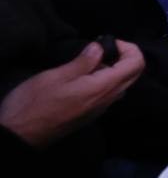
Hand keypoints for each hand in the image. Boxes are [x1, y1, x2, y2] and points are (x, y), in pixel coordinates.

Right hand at [0, 39, 143, 147]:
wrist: (21, 135)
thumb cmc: (36, 103)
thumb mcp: (57, 76)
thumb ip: (84, 62)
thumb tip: (101, 47)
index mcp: (104, 88)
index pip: (137, 65)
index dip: (130, 48)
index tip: (109, 42)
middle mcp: (108, 99)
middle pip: (133, 74)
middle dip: (124, 56)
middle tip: (100, 48)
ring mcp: (101, 108)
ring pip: (121, 84)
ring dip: (113, 68)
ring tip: (88, 60)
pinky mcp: (91, 113)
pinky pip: (108, 93)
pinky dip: (104, 79)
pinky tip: (83, 75)